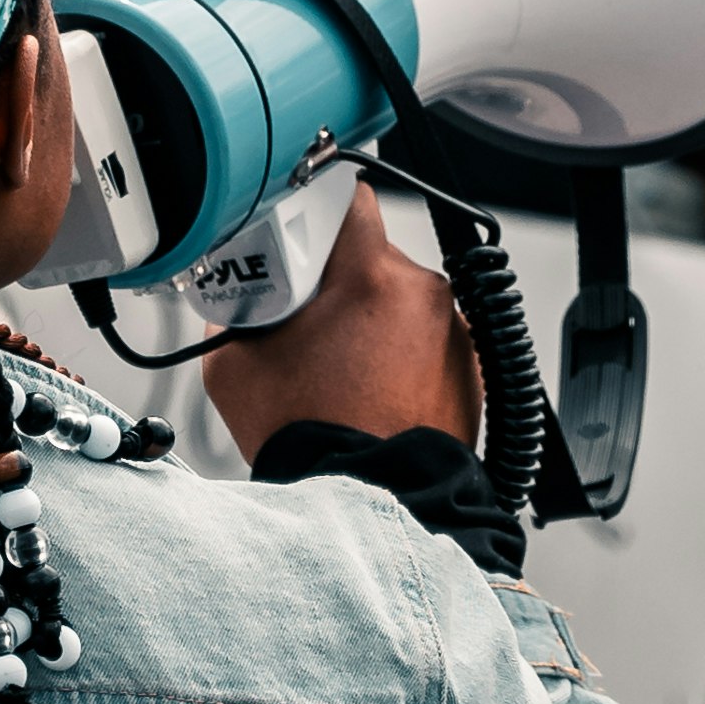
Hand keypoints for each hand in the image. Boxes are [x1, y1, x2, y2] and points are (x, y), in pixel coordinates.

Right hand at [204, 187, 482, 459]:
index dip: (317, 211)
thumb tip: (239, 287)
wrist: (368, 506)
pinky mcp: (471, 369)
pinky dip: (403, 356)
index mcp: (370, 276)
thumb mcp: (233, 363)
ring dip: (375, 321)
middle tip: (310, 325)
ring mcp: (455, 333)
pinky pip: (427, 340)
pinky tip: (373, 393)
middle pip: (373, 257)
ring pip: (401, 300)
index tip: (299, 237)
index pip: (349, 197)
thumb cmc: (309, 440)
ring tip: (344, 372)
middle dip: (341, 281)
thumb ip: (237, 306)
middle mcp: (423, 294)